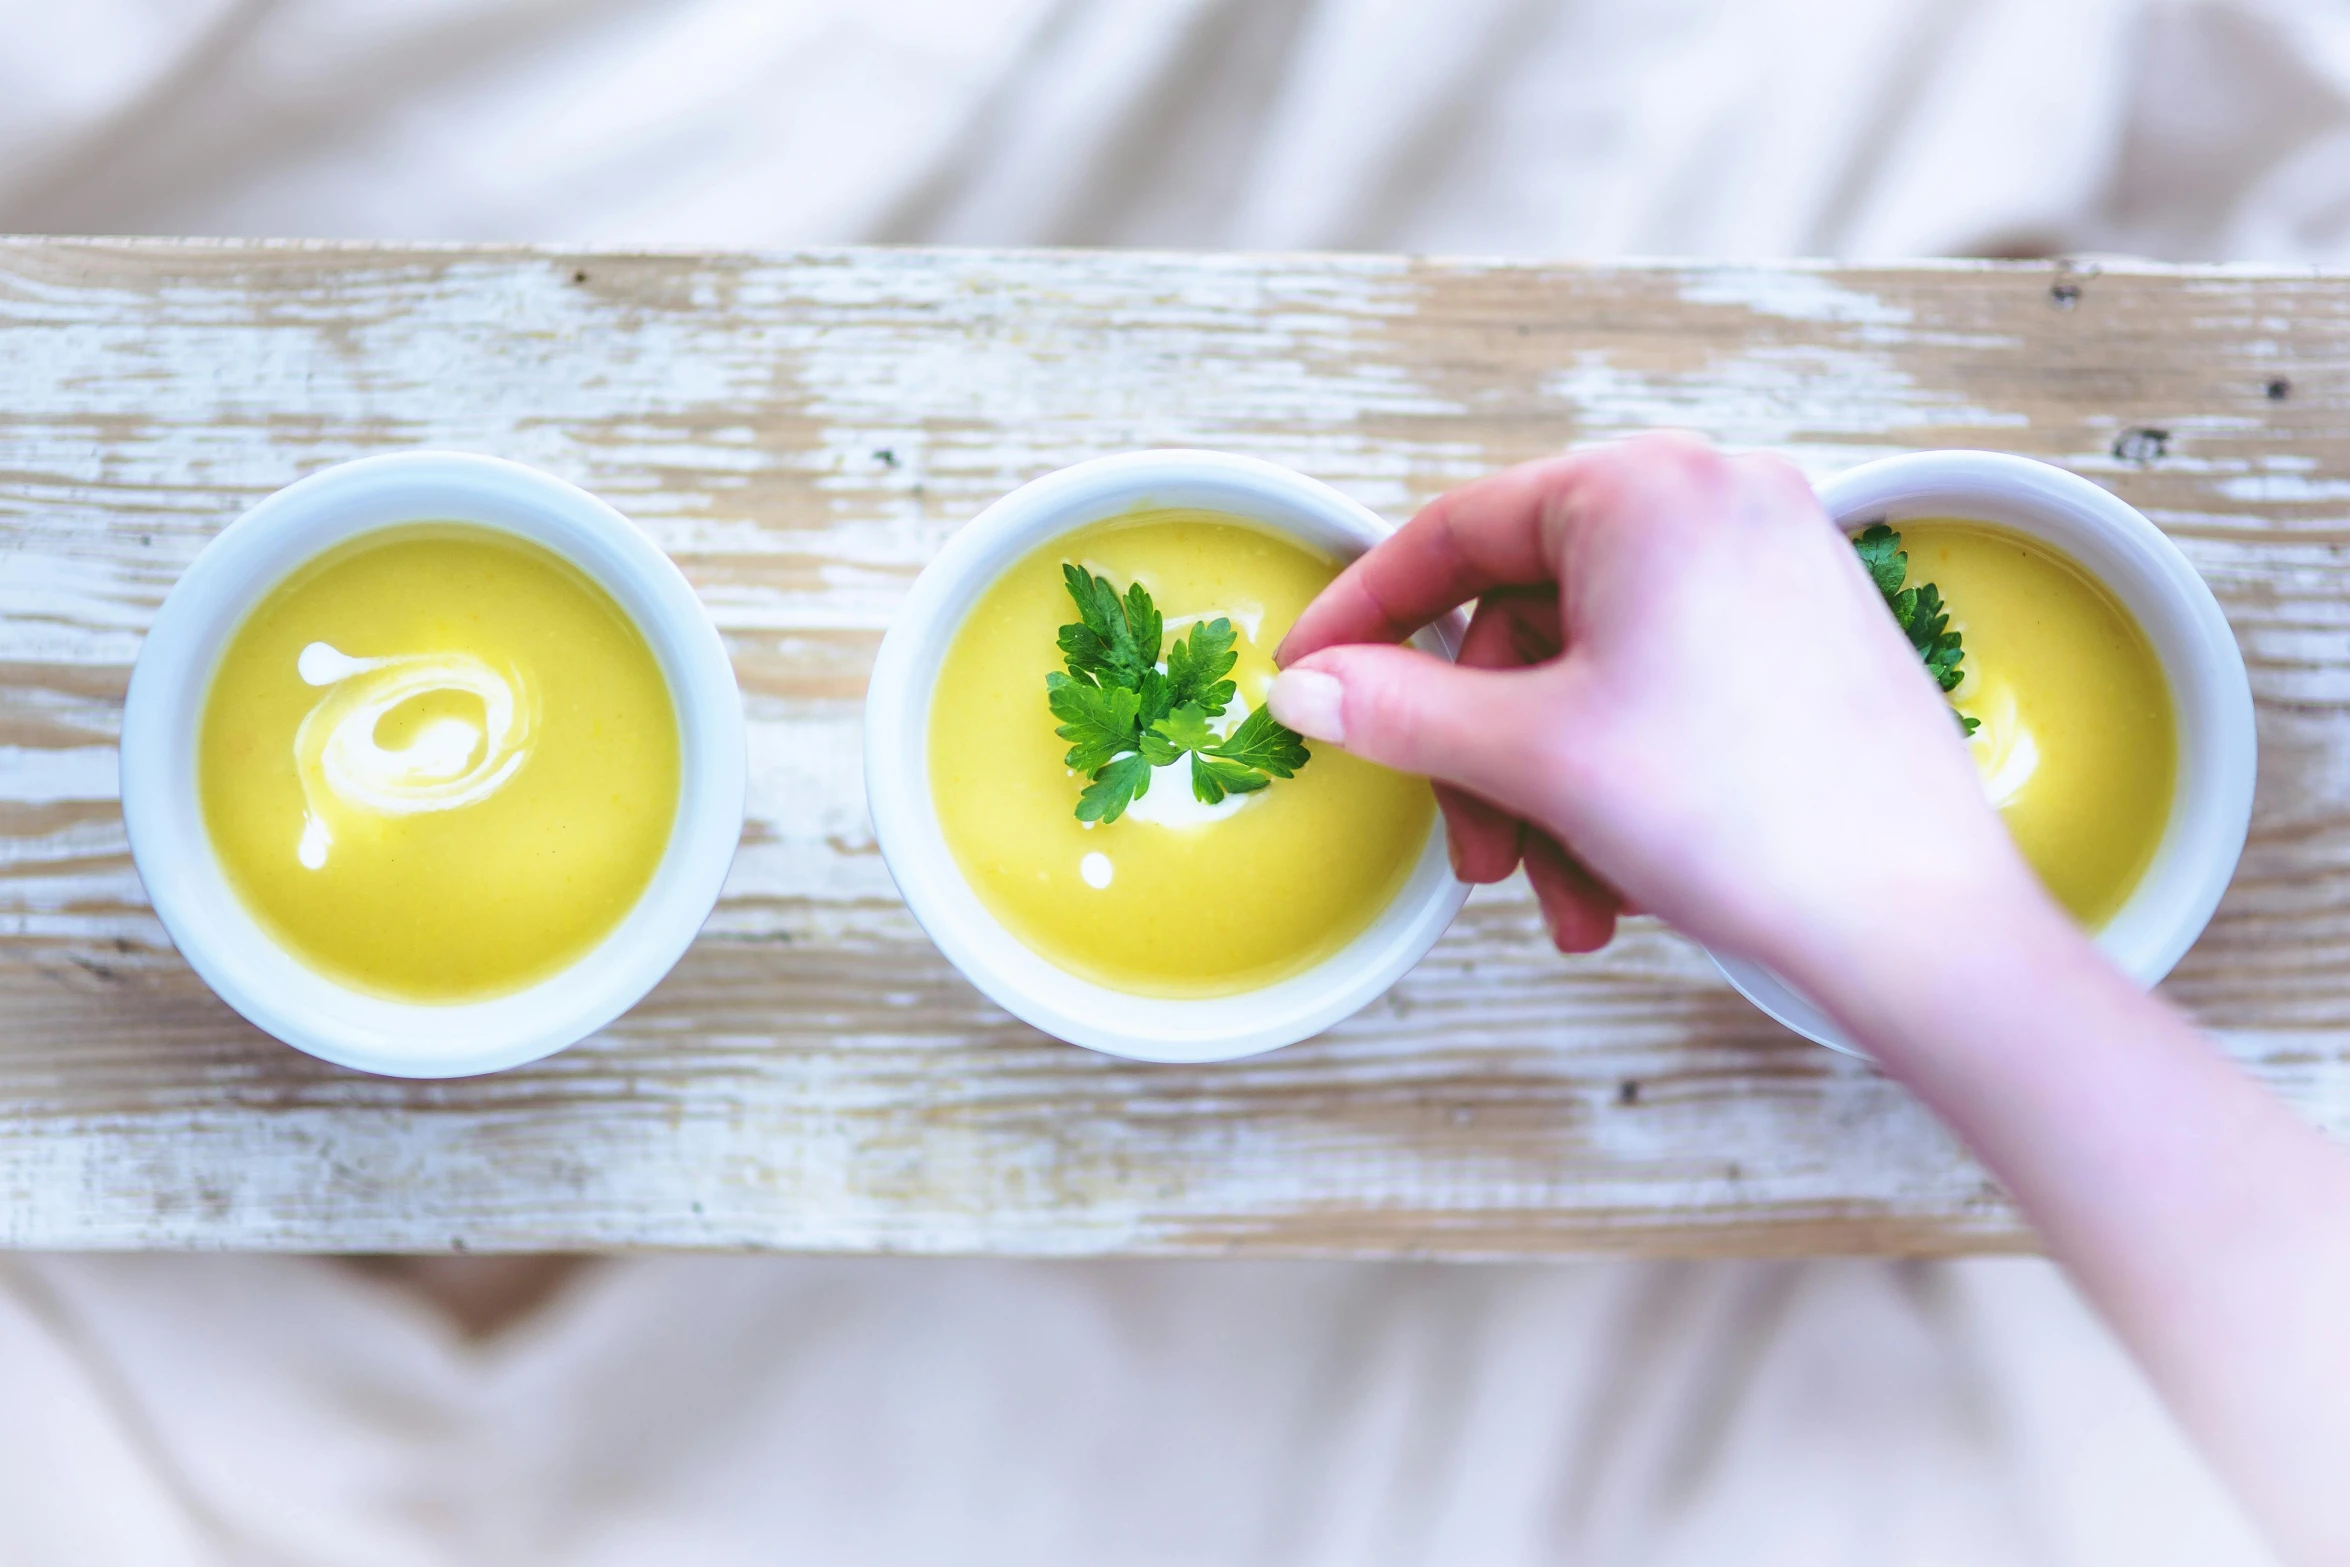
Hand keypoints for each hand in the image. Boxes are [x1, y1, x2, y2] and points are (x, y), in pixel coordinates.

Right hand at [1269, 433, 2043, 974]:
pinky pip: (1663, 685)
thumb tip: (1308, 685)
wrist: (1923, 928)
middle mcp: (1719, 499)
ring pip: (1591, 669)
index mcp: (1648, 488)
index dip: (1365, 616)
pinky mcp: (1806, 631)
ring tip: (1572, 896)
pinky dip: (1621, 776)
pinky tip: (1627, 876)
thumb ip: (1398, 708)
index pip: (1454, 533)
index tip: (1309, 678)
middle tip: (1481, 855)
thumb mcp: (1535, 757)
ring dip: (1552, 791)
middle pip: (1525, 617)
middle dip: (1487, 756)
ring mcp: (1774, 561)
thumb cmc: (1749, 822)